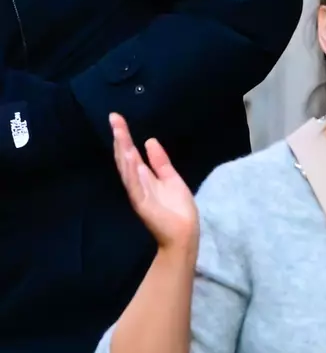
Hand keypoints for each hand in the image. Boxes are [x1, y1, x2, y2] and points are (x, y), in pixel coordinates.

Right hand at [110, 114, 197, 251]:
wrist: (184, 234)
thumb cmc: (179, 209)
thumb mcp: (171, 178)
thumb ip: (160, 161)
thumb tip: (149, 140)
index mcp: (143, 177)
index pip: (130, 152)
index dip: (124, 135)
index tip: (117, 117)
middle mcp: (137, 183)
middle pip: (125, 157)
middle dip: (120, 138)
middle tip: (114, 119)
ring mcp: (138, 194)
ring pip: (127, 170)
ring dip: (123, 152)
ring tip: (120, 134)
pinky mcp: (143, 205)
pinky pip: (136, 187)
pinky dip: (133, 174)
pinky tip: (132, 160)